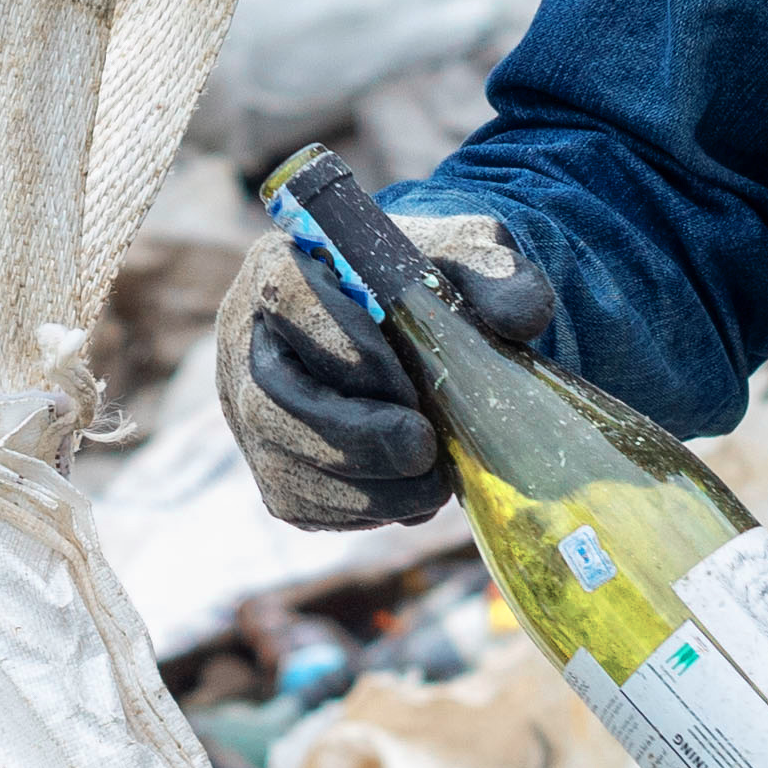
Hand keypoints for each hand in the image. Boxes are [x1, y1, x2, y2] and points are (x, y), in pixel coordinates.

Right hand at [214, 205, 552, 531]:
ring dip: (363, 489)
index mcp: (283, 266)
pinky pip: (299, 502)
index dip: (346, 349)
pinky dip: (359, 512)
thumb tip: (519, 317)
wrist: (408, 323)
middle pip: (271, 399)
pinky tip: (408, 499)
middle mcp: (247, 339)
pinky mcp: (270, 463)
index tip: (410, 381)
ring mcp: (248, 407)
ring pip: (282, 463)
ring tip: (431, 486)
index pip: (286, 299)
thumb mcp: (466, 255)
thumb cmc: (428, 280)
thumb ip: (495, 273)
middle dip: (352, 436)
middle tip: (423, 450)